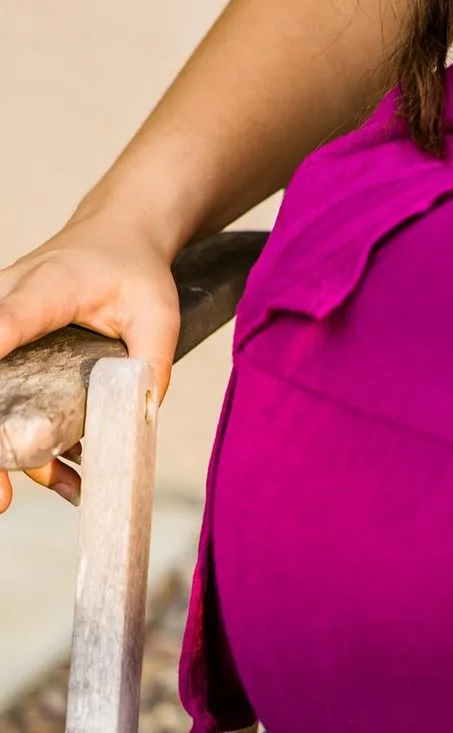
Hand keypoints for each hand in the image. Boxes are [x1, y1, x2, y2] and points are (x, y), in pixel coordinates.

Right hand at [0, 217, 181, 511]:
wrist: (115, 234)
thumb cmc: (132, 267)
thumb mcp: (157, 310)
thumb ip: (152, 360)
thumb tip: (141, 419)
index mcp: (44, 288)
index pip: (7, 321)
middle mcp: (6, 303)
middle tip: (2, 494)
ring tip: (12, 498)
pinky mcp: (0, 346)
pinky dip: (13, 435)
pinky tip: (50, 470)